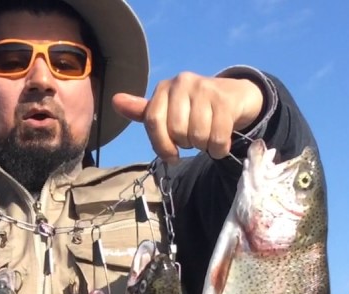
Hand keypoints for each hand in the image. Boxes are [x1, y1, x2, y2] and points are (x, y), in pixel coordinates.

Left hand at [112, 73, 263, 162]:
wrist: (234, 97)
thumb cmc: (195, 109)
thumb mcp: (168, 110)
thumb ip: (144, 111)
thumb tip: (115, 101)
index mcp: (164, 88)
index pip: (153, 120)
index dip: (160, 144)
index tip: (171, 156)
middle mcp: (182, 82)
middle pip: (176, 131)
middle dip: (186, 144)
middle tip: (193, 139)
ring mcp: (205, 88)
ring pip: (197, 135)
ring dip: (204, 147)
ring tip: (207, 138)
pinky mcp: (225, 100)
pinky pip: (218, 137)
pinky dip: (219, 148)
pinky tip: (220, 144)